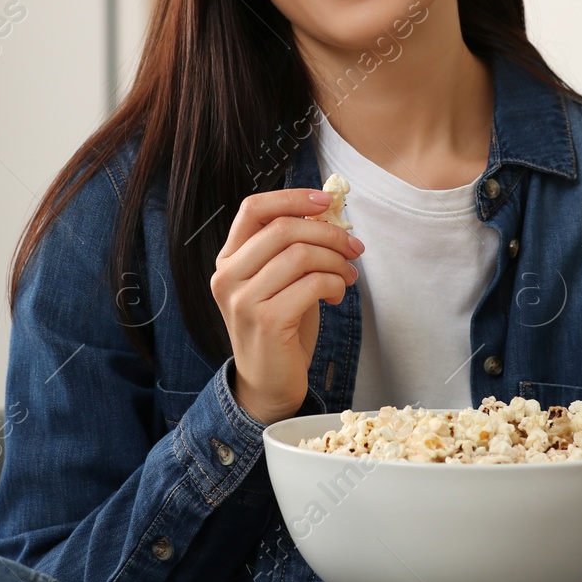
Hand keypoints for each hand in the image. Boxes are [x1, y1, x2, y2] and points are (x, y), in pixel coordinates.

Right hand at [211, 188, 362, 424]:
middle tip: (354, 248)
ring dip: (337, 262)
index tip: (326, 201)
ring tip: (347, 277)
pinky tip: (337, 295)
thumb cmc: (280, 326)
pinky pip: (313, 284)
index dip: (292, 197)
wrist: (268, 383)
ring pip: (301, 254)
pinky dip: (335, 284)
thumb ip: (294, 246)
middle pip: (284, 228)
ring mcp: (243, 300)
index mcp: (228, 259)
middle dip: (329, 233)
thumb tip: (330, 209)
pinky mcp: (266, 321)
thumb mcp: (281, 279)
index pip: (253, 209)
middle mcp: (228, 276)